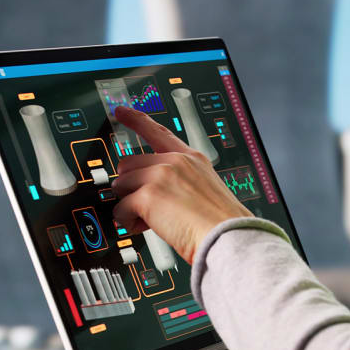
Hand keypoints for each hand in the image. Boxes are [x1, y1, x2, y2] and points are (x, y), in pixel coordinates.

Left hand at [111, 105, 251, 263]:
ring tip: (149, 220)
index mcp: (192, 159)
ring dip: (128, 205)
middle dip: (129, 186)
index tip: (121, 111)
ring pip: (121, 185)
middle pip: (129, 163)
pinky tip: (144, 227)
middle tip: (145, 206)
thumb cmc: (220, 224)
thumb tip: (149, 194)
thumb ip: (178, 184)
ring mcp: (161, 175)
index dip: (136, 120)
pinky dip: (127, 221)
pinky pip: (121, 208)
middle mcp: (175, 162)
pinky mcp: (149, 195)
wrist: (228, 237)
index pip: (158, 132)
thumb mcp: (204, 191)